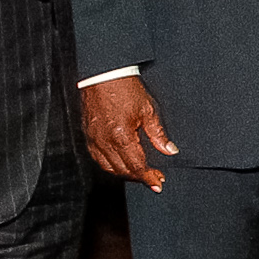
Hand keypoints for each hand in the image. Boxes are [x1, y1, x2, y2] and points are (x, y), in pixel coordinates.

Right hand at [80, 76, 177, 190]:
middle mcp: (104, 142)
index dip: (148, 177)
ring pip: (108, 167)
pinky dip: (110, 165)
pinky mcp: (88, 136)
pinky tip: (121, 164)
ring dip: (125, 174)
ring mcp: (94, 140)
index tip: (158, 183)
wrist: (104, 76)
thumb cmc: (126, 90)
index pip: (136, 166)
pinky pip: (98, 158)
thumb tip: (170, 150)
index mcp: (121, 137)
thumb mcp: (148, 110)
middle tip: (154, 178)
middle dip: (139, 177)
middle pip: (122, 170)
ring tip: (140, 173)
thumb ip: (158, 134)